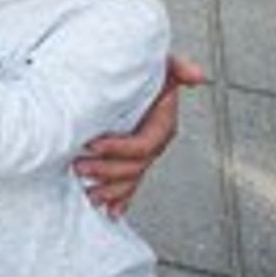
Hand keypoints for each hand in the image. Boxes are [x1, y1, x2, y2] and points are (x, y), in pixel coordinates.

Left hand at [74, 55, 203, 215]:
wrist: (128, 73)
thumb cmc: (143, 68)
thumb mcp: (159, 63)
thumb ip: (175, 67)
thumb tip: (196, 75)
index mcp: (162, 122)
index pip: (143, 144)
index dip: (118, 148)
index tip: (91, 144)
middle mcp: (154, 141)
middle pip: (134, 166)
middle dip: (107, 171)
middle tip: (78, 167)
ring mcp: (143, 153)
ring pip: (130, 180)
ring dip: (112, 190)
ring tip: (89, 194)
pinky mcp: (129, 159)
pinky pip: (129, 184)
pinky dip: (122, 199)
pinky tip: (113, 213)